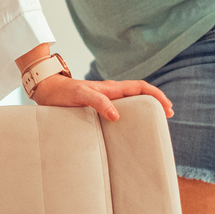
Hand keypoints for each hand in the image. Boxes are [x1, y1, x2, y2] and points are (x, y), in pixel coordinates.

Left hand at [29, 75, 173, 121]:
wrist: (46, 89)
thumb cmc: (61, 92)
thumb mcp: (79, 95)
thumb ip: (97, 102)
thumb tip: (116, 115)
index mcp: (109, 88)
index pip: (139, 87)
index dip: (155, 95)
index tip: (167, 107)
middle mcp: (109, 92)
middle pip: (139, 93)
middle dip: (155, 102)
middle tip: (168, 115)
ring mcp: (104, 98)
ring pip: (130, 101)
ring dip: (144, 108)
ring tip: (154, 121)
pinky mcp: (97, 106)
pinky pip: (119, 108)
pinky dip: (130, 114)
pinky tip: (129, 126)